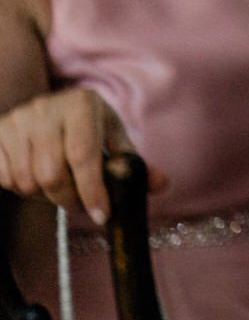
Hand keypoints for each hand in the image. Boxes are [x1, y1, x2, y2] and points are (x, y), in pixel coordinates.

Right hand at [0, 88, 165, 225]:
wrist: (49, 111)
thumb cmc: (87, 129)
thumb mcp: (112, 139)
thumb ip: (133, 164)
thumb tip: (161, 184)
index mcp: (82, 104)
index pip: (84, 156)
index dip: (92, 190)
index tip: (101, 215)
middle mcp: (47, 108)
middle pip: (52, 174)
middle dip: (68, 198)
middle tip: (78, 203)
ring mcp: (18, 119)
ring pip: (27, 179)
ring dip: (43, 195)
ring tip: (58, 187)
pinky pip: (5, 177)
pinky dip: (20, 187)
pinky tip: (34, 178)